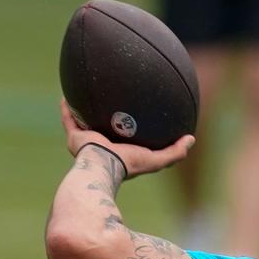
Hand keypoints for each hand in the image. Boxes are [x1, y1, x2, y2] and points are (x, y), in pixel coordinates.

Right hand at [60, 99, 193, 178]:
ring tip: (87, 94)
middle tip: (113, 101)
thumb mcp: (157, 160)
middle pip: (105, 130)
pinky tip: (66, 95)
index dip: (132, 129)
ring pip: (85, 124)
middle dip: (107, 118)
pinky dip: (67, 109)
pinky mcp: (75, 137)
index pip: (128, 139)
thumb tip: (191, 139)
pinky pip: (69, 120)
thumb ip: (175, 152)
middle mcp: (103, 147)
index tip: (138, 116)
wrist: (104, 165)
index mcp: (121, 152)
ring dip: (85, 112)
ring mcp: (87, 142)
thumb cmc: (130, 164)